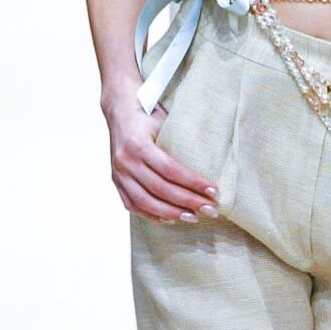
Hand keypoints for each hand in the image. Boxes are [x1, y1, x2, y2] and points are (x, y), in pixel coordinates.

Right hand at [106, 100, 219, 221]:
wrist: (119, 111)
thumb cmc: (147, 115)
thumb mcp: (164, 122)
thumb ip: (179, 143)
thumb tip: (209, 164)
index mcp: (138, 144)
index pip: (171, 170)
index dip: (193, 183)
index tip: (214, 191)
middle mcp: (126, 161)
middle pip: (161, 189)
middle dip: (188, 202)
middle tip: (210, 209)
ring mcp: (119, 174)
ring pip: (146, 202)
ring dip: (172, 213)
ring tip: (193, 217)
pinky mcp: (116, 182)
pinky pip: (133, 205)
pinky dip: (152, 215)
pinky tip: (171, 218)